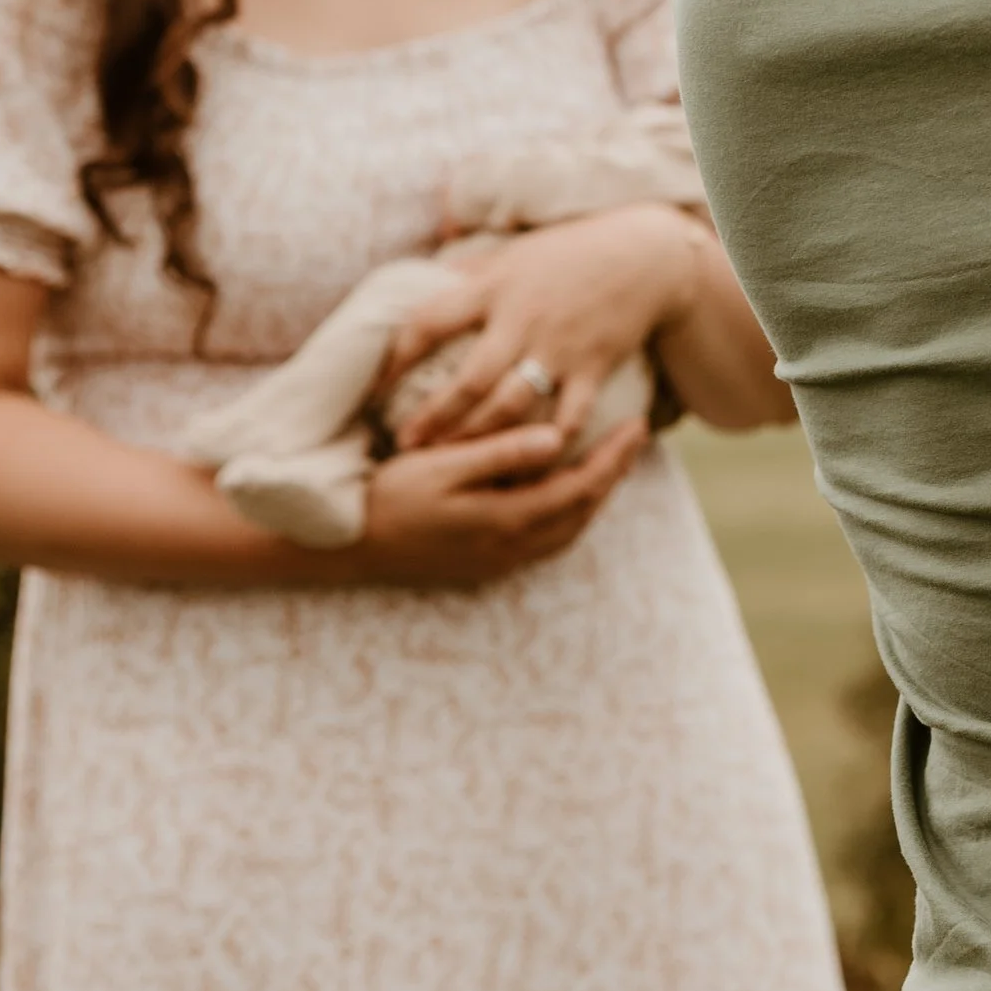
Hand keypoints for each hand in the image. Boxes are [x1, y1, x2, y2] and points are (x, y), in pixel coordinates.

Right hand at [344, 414, 647, 586]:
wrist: (351, 547)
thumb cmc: (392, 495)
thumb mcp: (444, 464)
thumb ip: (501, 452)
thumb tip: (556, 438)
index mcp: (506, 520)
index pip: (580, 488)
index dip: (614, 458)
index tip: (638, 425)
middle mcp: (511, 547)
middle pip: (583, 512)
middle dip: (614, 474)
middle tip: (636, 437)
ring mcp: (499, 561)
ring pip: (568, 530)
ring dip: (594, 495)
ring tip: (610, 459)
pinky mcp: (487, 564)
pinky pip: (546, 539)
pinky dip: (569, 512)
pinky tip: (565, 490)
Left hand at [384, 207, 700, 457]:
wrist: (643, 256)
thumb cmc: (572, 252)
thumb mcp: (515, 252)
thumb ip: (472, 273)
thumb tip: (427, 280)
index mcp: (494, 287)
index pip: (430, 321)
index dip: (395, 355)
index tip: (373, 385)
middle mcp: (522, 319)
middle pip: (468, 380)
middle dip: (434, 418)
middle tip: (405, 446)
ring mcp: (559, 347)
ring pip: (511, 406)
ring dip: (479, 438)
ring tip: (454, 461)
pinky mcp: (593, 367)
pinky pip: (568, 416)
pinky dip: (548, 443)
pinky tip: (527, 466)